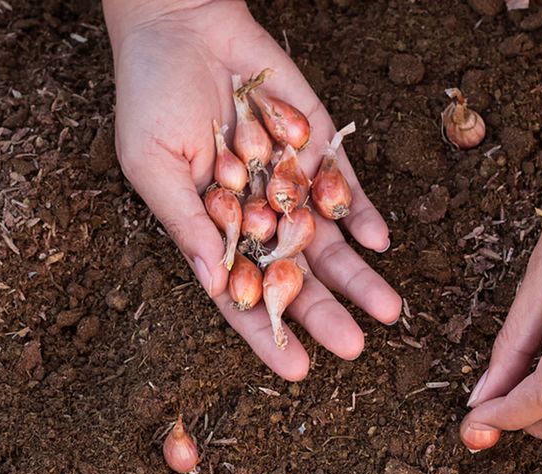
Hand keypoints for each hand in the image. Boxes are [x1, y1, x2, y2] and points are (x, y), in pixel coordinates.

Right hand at [106, 0, 401, 380]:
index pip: (243, 294)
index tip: (296, 370)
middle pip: (295, 276)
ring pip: (330, 241)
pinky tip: (380, 241)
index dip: (268, 333)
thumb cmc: (151, 94)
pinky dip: (364, 212)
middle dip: (324, 312)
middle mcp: (256, 215)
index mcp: (210, 230)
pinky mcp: (317, 144)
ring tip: (389, 310)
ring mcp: (290, 181)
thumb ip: (185, 221)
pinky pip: (345, 186)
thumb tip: (214, 284)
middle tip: (354, 347)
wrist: (183, 21)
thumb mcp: (152, 163)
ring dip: (359, 276)